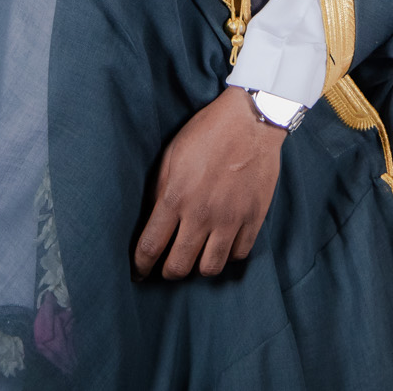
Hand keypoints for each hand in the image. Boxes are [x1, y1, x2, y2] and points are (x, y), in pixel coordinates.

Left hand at [134, 87, 287, 278]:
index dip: (140, 266)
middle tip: (167, 267)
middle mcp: (202, 213)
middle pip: (179, 266)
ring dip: (199, 268)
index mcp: (176, 197)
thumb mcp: (171, 155)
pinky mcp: (254, 217)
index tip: (139, 272)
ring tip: (197, 257)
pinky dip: (228, 255)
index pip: (150, 247)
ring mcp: (230, 218)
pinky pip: (239, 254)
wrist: (252, 119)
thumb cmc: (208, 132)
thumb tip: (150, 221)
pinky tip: (222, 244)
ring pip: (210, 268)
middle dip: (168, 272)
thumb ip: (159, 191)